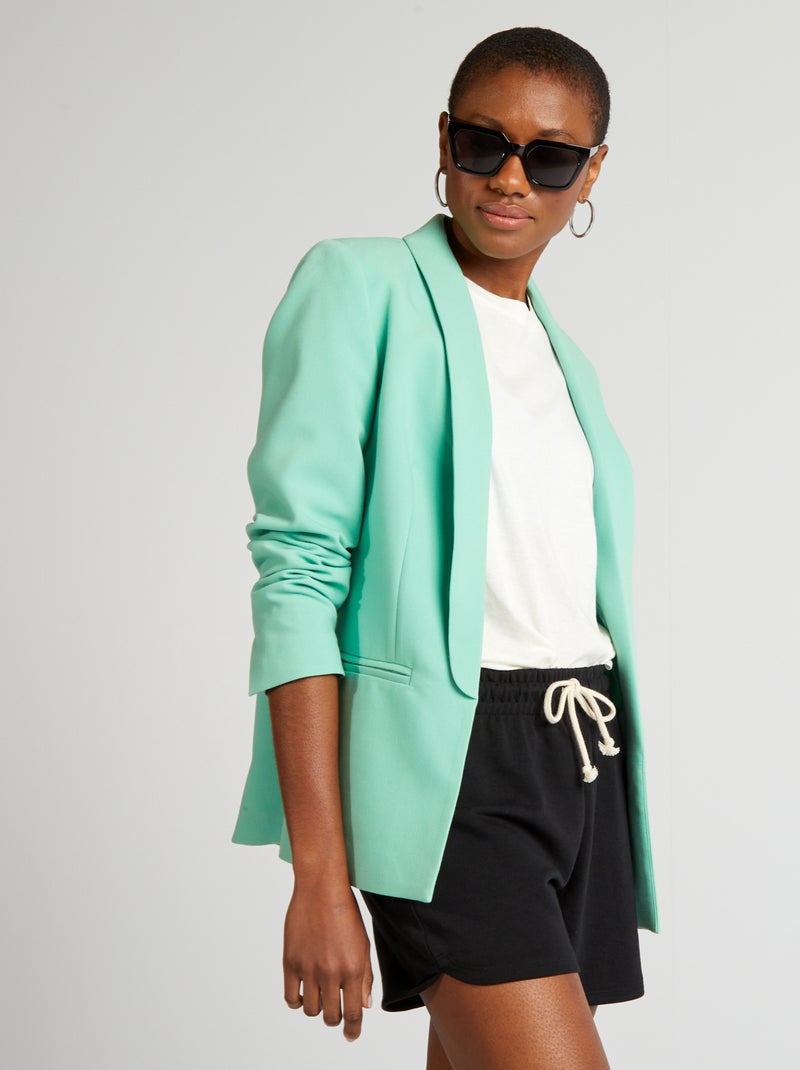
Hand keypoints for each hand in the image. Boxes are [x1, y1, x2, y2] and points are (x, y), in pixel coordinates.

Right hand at [282, 879, 373, 1041]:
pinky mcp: (290, 962)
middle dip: (336, 1018)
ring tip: (320, 995)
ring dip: (317, 1008)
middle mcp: (331, 972)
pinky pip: (290, 998)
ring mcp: (309, 968)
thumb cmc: (345, 913)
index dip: (352, 1029)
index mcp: (353, 969)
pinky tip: (302, 992)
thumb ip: (365, 977)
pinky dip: (297, 1001)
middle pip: (331, 1016)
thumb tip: (364, 1005)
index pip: (353, 1013)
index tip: (351, 1034)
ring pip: (311, 1010)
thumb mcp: (363, 945)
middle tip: (336, 1010)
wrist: (321, 888)